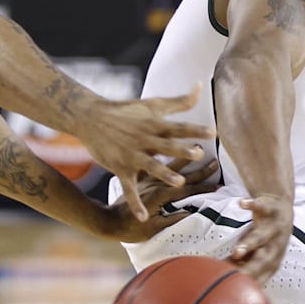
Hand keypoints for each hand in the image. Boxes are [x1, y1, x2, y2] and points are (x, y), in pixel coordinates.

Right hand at [79, 83, 216, 221]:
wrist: (91, 118)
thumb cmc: (127, 110)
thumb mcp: (153, 103)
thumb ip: (180, 100)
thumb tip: (200, 86)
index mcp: (154, 125)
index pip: (178, 127)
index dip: (195, 129)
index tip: (213, 132)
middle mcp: (145, 140)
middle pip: (166, 145)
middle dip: (182, 150)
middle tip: (198, 153)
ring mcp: (132, 155)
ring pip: (151, 166)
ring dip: (164, 174)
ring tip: (179, 182)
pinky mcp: (121, 169)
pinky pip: (129, 188)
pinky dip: (135, 203)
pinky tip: (143, 217)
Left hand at [108, 156, 219, 242]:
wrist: (106, 220)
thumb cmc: (130, 229)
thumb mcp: (153, 229)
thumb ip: (173, 220)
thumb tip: (193, 213)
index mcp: (160, 195)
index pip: (187, 189)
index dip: (203, 187)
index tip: (218, 183)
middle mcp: (154, 182)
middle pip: (181, 173)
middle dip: (199, 168)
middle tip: (215, 161)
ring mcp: (147, 177)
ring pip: (168, 162)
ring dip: (184, 156)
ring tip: (197, 147)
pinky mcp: (139, 175)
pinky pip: (153, 161)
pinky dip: (162, 153)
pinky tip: (170, 144)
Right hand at [228, 194, 293, 284]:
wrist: (281, 207)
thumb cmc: (265, 236)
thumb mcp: (255, 252)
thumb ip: (240, 263)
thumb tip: (220, 277)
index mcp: (273, 260)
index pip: (261, 275)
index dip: (248, 282)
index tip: (233, 289)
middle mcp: (276, 245)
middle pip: (264, 259)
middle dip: (251, 268)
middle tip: (235, 277)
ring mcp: (274, 226)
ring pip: (261, 236)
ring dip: (250, 244)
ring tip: (236, 251)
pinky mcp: (270, 208)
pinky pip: (261, 207)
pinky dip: (252, 205)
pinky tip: (240, 204)